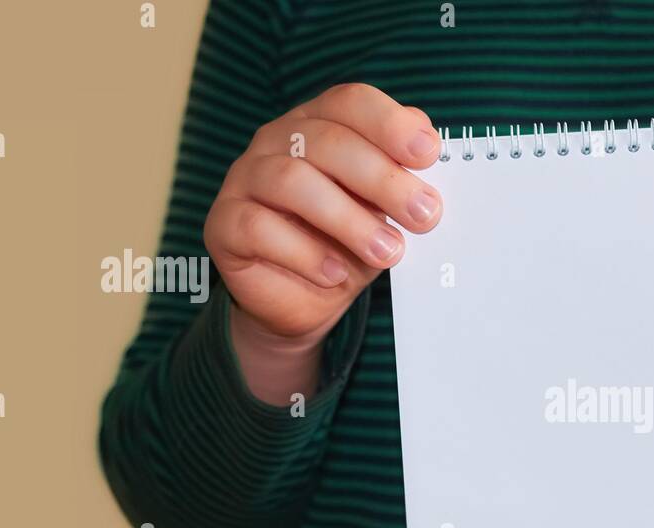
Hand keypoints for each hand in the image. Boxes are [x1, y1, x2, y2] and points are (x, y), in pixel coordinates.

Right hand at [202, 84, 442, 400]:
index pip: (350, 103)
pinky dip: (304, 252)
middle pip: (327, 142)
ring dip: (349, 218)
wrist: (304, 299)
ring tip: (388, 252)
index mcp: (320, 124)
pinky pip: (258, 227)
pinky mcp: (224, 223)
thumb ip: (401, 180)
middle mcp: (278, 142)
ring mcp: (246, 179)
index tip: (428, 155)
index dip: (390, 124)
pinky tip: (335, 272)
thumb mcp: (384, 212)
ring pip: (292, 181)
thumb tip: (429, 149)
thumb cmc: (346, 243)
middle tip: (424, 216)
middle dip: (383, 179)